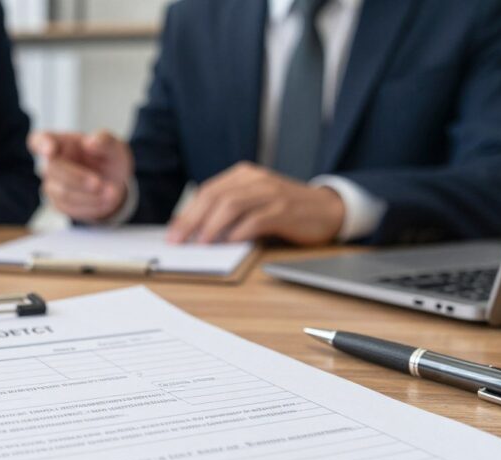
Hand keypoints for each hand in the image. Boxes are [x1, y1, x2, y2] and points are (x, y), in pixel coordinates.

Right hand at [28, 130, 132, 221]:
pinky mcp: (60, 204)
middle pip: (54, 170)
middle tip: (101, 183)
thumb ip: (104, 141)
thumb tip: (90, 142)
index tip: (50, 150)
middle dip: (79, 178)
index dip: (41, 144)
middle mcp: (52, 163)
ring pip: (63, 193)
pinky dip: (92, 205)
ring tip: (112, 193)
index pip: (39, 141)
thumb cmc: (108, 159)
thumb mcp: (113, 146)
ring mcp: (53, 185)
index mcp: (61, 143)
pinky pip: (72, 208)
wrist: (114, 184)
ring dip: (90, 195)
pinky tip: (106, 200)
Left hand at [166, 162, 345, 245]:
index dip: (187, 214)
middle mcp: (255, 179)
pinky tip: (230, 244)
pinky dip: (239, 233)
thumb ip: (228, 211)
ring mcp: (271, 193)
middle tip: (179, 241)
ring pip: (232, 205)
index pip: (207, 192)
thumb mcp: (254, 202)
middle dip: (192, 220)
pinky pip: (256, 219)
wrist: (328, 209)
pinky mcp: (284, 209)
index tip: (172, 235)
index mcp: (243, 175)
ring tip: (202, 243)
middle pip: (215, 197)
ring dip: (213, 226)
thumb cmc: (285, 209)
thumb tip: (194, 231)